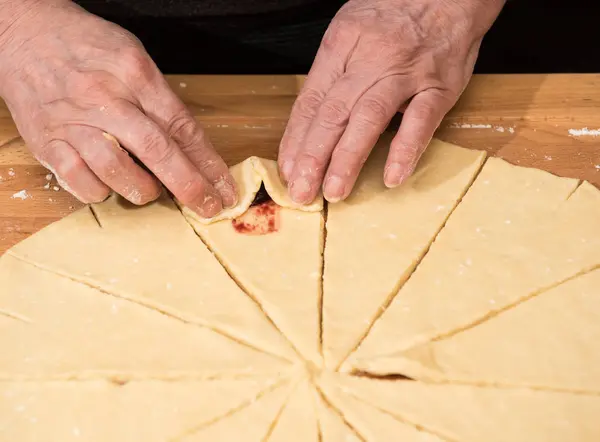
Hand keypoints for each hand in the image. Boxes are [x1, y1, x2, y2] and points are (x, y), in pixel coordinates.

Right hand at [0, 0, 236, 215]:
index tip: (224, 188)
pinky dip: (100, 191)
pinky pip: (79, 181)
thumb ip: (161, 99)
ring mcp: (73, 121)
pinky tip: (108, 183)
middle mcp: (106, 98)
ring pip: (116, 171)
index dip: (208, 163)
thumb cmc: (86, 46)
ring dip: (142, 190)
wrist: (25, 33)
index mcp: (135, 74)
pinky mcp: (47, 142)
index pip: (182, 126)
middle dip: (189, 186)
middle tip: (207, 207)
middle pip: (156, 151)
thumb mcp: (133, 57)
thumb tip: (190, 148)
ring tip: (150, 190)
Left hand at [278, 0, 504, 203]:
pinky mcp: (439, 85)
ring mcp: (406, 73)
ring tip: (334, 191)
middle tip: (302, 191)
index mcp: (342, 44)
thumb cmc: (394, 14)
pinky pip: (421, 121)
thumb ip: (331, 73)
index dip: (297, 140)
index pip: (311, 101)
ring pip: (370, 118)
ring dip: (348, 159)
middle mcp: (370, 59)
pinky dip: (405, 150)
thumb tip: (308, 124)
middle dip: (313, 157)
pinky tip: (392, 176)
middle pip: (333, 113)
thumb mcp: (350, 30)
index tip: (288, 171)